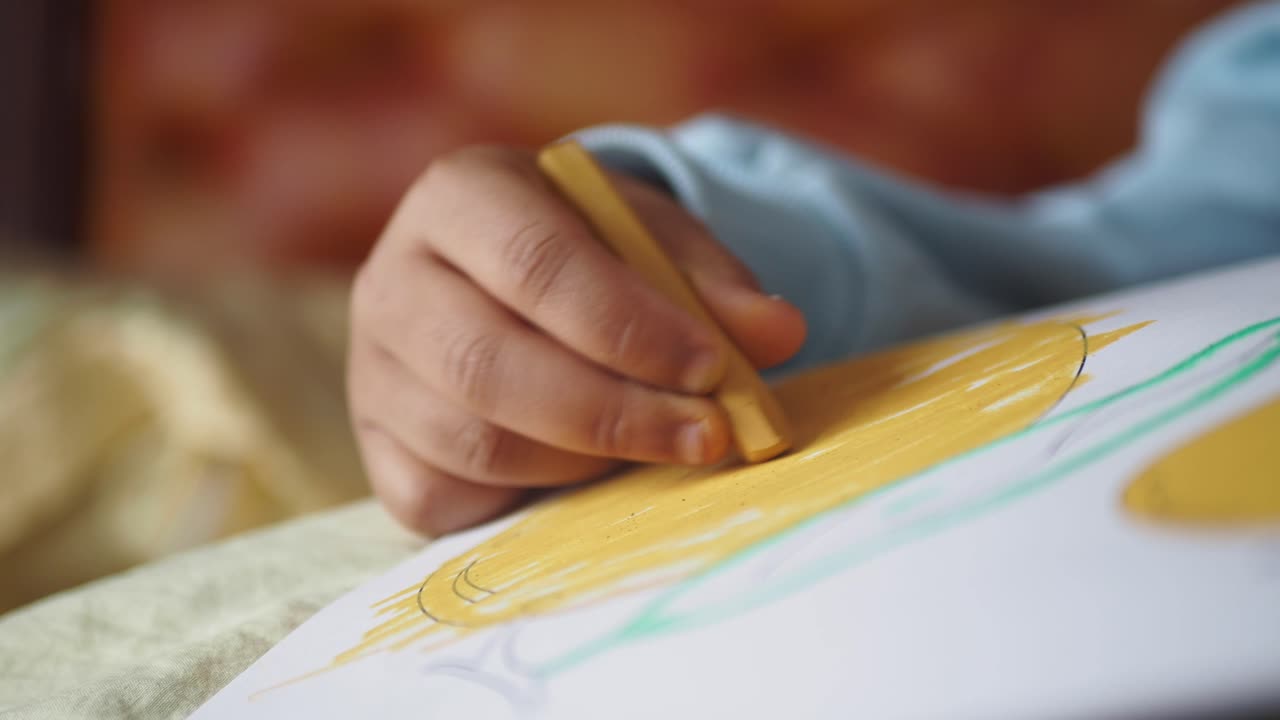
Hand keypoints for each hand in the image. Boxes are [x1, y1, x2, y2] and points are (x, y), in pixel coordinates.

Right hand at [348, 146, 805, 534]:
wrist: (502, 284)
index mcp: (459, 197)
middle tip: (705, 436)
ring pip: (473, 441)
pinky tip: (585, 472)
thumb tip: (780, 333)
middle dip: (612, 414)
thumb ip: (710, 281)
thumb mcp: (651, 240)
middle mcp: (392, 279)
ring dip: (583, 461)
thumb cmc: (587, 254)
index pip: (535, 265)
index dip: (628, 326)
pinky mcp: (375, 448)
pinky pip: (444, 498)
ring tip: (655, 444)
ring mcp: (370, 371)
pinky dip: (527, 498)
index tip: (711, 370)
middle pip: (488, 365)